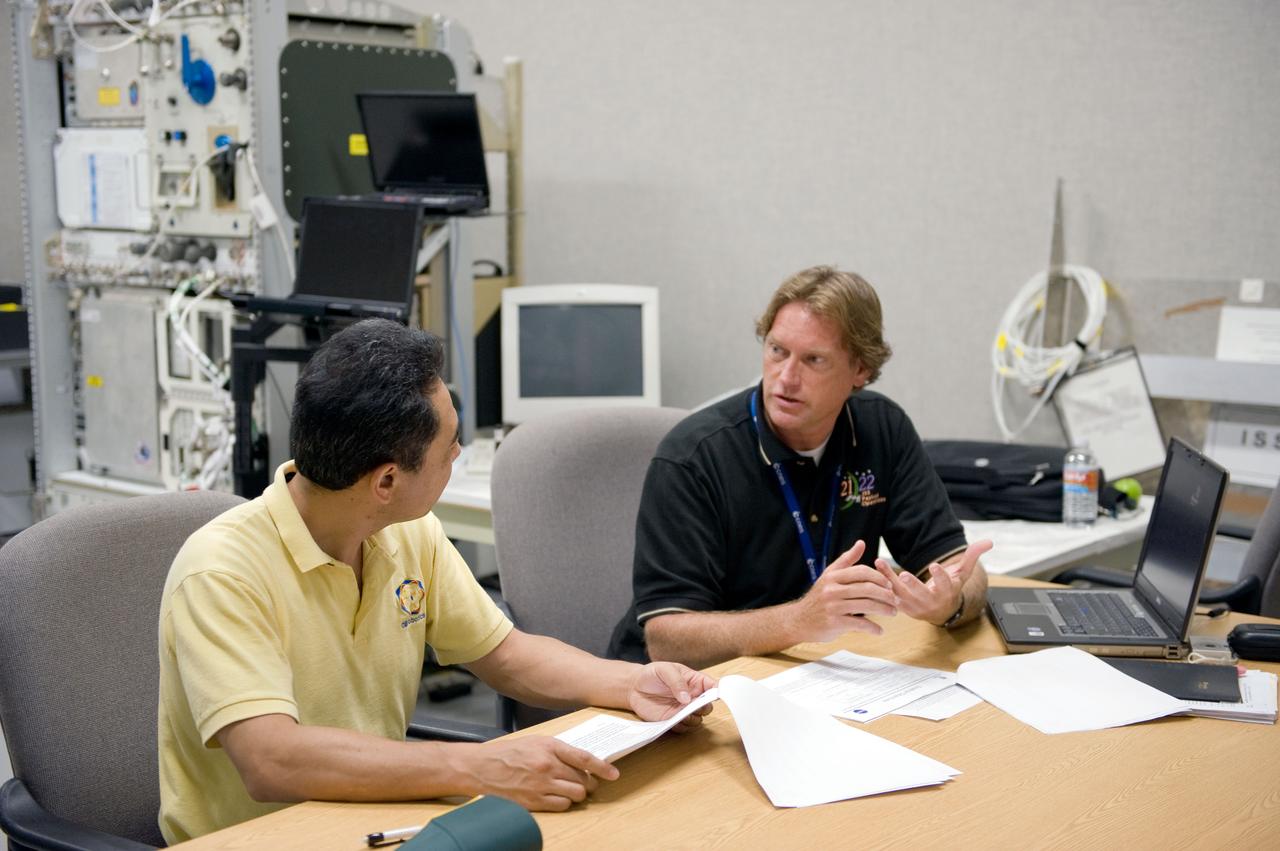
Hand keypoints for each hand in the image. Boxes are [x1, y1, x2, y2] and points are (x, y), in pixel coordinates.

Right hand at [465, 736, 619, 810]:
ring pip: (575, 795)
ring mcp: (540, 785)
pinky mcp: (533, 801)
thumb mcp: (535, 742)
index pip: (584, 757)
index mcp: (549, 747)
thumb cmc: (508, 753)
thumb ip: (558, 750)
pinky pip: (561, 806)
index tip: (613, 774)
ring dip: (578, 794)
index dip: (602, 767)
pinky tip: (559, 797)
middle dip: (589, 783)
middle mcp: (547, 766)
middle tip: (586, 782)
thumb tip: (581, 761)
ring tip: (572, 790)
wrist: (480, 767)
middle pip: (583, 779)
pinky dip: (565, 803)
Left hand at [628, 663, 717, 730]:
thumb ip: (676, 682)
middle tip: (694, 704)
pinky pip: (684, 727)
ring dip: (692, 718)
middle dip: (704, 707)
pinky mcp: (673, 721)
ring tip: (681, 712)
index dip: (718, 691)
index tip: (715, 694)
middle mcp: (692, 697)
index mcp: (695, 681)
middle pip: (708, 706)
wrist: (634, 687)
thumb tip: (687, 698)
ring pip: (698, 720)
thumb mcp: (664, 670)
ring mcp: (683, 710)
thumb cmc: (652, 674)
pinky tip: (673, 719)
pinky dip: (681, 726)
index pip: (713, 686)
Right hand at [790, 539, 898, 642]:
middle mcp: (832, 590)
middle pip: (867, 588)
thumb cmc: (819, 597)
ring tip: (893, 613)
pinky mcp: (834, 623)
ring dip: (884, 610)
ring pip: (867, 605)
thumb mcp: (829, 576)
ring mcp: (833, 606)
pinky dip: (873, 628)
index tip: (889, 585)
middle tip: (896, 600)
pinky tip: (879, 630)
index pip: (862, 572)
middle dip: (886, 594)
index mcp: (833, 576)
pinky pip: (860, 624)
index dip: (879, 578)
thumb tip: (861, 543)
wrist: (799, 620)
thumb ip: (847, 560)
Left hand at [875, 539, 991, 625]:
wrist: (941, 612)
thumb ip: (973, 556)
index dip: (940, 576)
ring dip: (889, 579)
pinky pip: (891, 593)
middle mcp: (931, 601)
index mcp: (947, 592)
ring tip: (880, 563)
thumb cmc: (952, 588)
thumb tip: (989, 541)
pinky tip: (876, 566)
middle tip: (905, 575)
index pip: (945, 585)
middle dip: (913, 585)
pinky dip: (883, 581)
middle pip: (921, 594)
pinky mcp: (903, 606)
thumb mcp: (963, 573)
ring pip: (901, 594)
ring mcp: (915, 605)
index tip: (935, 566)